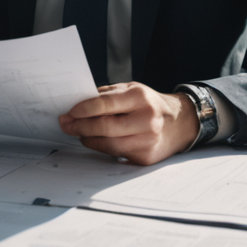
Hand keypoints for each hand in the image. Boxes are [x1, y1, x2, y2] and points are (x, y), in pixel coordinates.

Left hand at [59, 82, 196, 165]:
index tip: (70, 112)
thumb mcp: (132, 90)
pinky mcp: (146, 157)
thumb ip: (107, 95)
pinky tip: (94, 140)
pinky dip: (101, 147)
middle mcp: (146, 119)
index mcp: (140, 97)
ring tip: (78, 133)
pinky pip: (116, 154)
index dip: (83, 109)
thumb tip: (78, 103)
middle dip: (80, 126)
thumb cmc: (150, 104)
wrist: (179, 123)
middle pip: (105, 127)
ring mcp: (147, 140)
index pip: (105, 104)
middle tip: (66, 124)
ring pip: (108, 145)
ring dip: (88, 139)